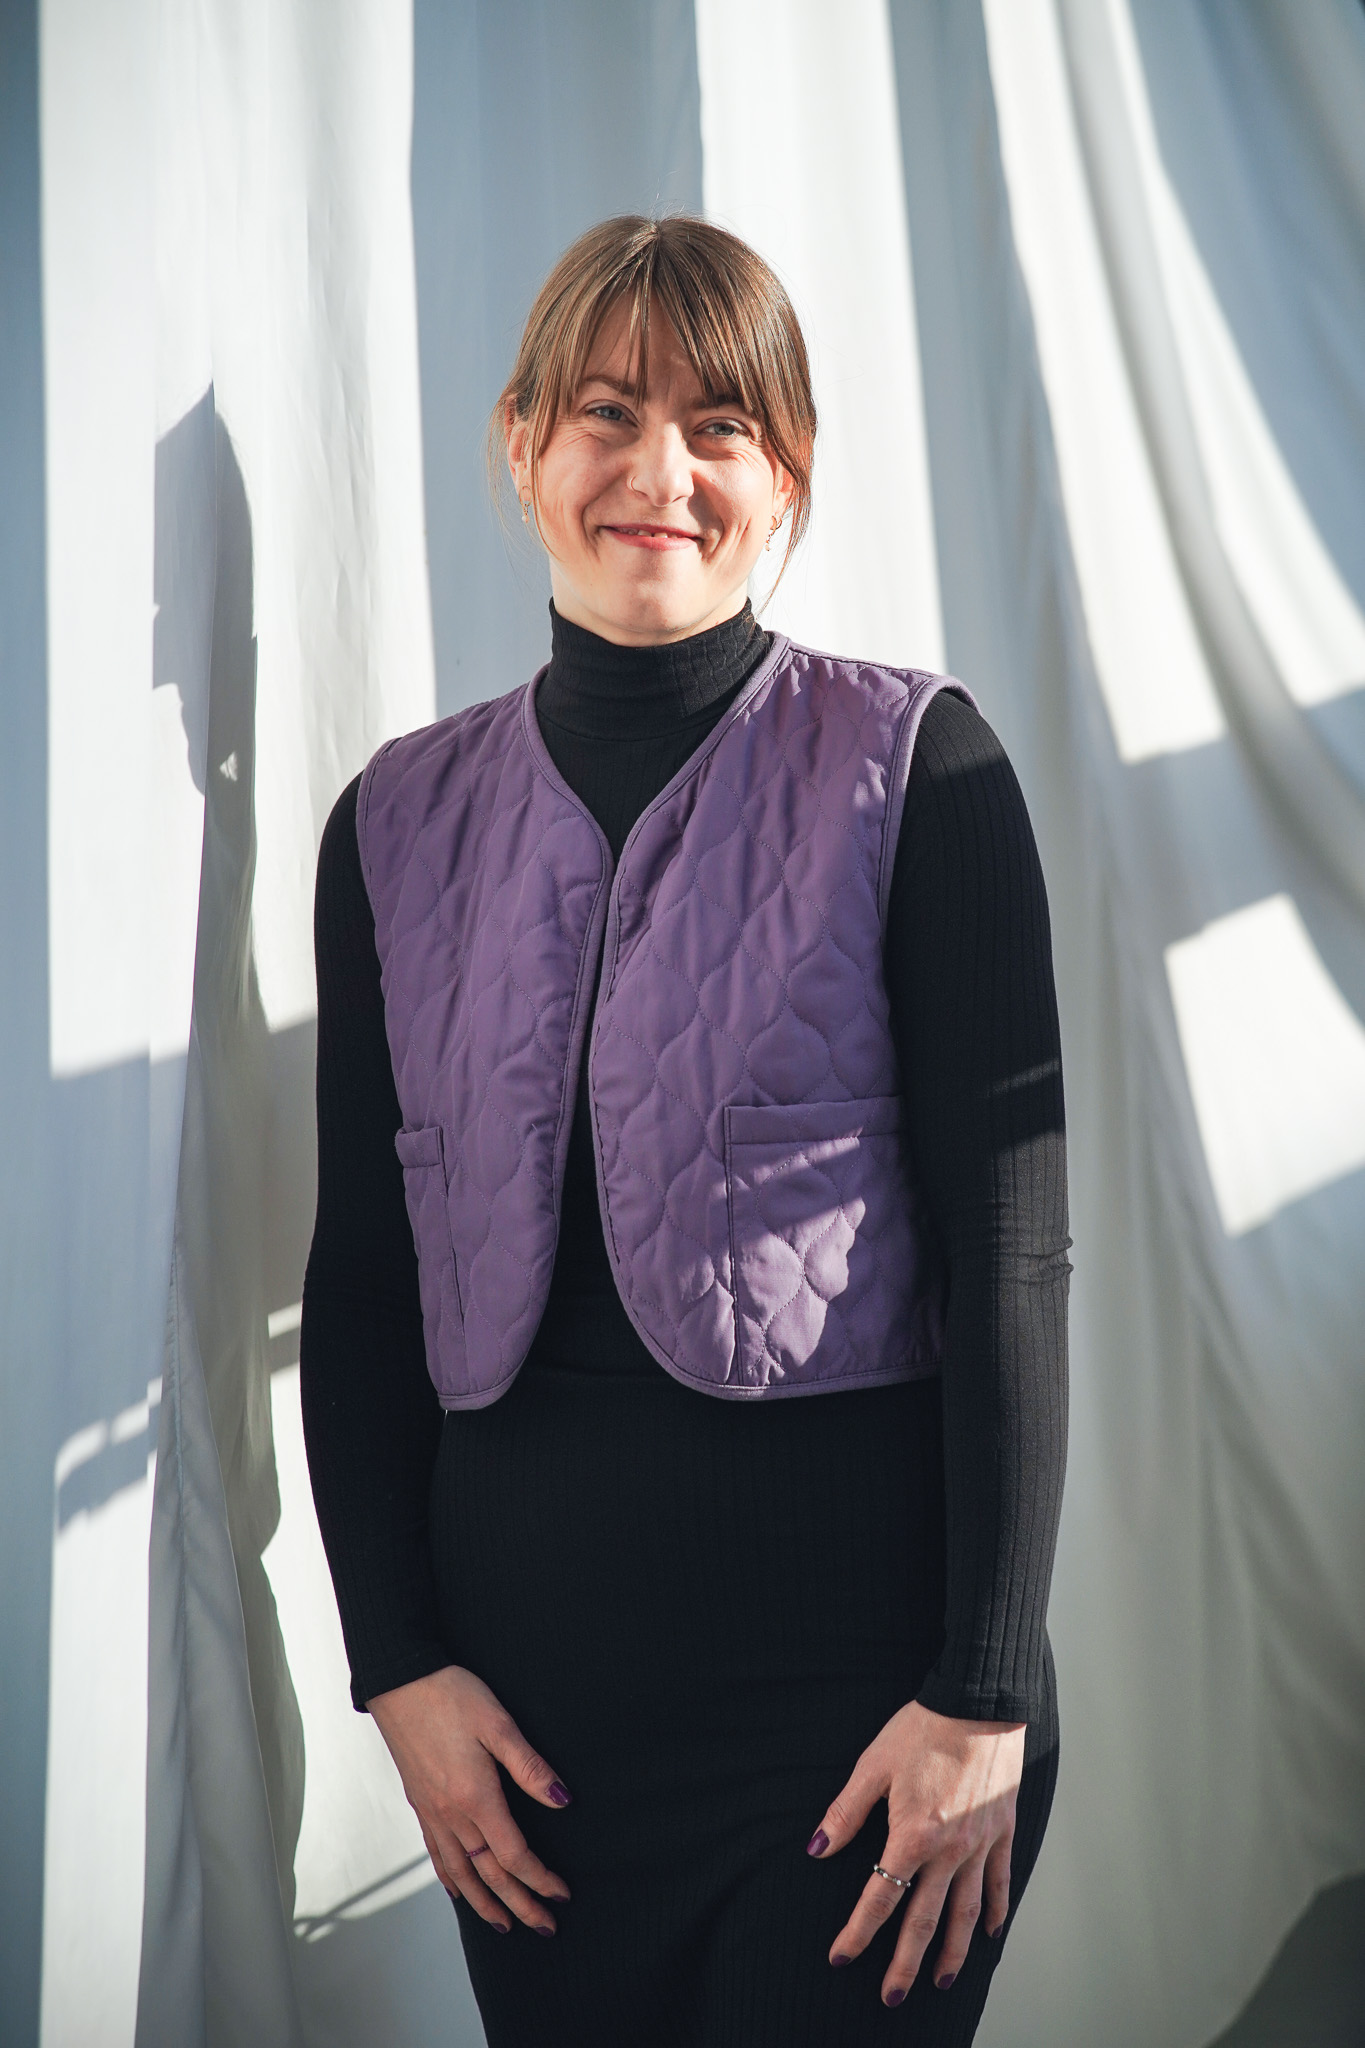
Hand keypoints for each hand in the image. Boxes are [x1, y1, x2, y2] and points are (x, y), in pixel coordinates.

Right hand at [368, 1664, 572, 1934]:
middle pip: (489, 1875)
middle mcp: (451, 1814)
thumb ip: (530, 1767)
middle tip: (544, 1926)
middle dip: (519, 1903)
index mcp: (475, 1797)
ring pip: (460, 1873)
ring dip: (485, 1903)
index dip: (540, 1879)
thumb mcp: (499, 1723)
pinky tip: (459, 1890)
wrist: (400, 1680)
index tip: (561, 1895)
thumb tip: (562, 1801)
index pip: (514, 1855)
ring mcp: (431, 1812)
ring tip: (505, 1924)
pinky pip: (437, 1854)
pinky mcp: (419, 1803)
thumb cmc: (450, 1695)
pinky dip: (451, 1879)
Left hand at [806, 1700, 1024, 2006]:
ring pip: (965, 1913)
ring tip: (940, 1981)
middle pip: (924, 1920)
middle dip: (904, 1963)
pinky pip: (999, 1882)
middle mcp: (949, 1849)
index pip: (879, 1898)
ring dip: (951, 1952)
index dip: (857, 1932)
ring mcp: (980, 1843)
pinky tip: (989, 1934)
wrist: (979, 1701)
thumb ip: (846, 1813)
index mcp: (912, 1835)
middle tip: (891, 1997)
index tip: (841, 1957)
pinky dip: (995, 1911)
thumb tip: (817, 1849)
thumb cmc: (923, 1727)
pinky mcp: (1002, 1830)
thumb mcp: (874, 1765)